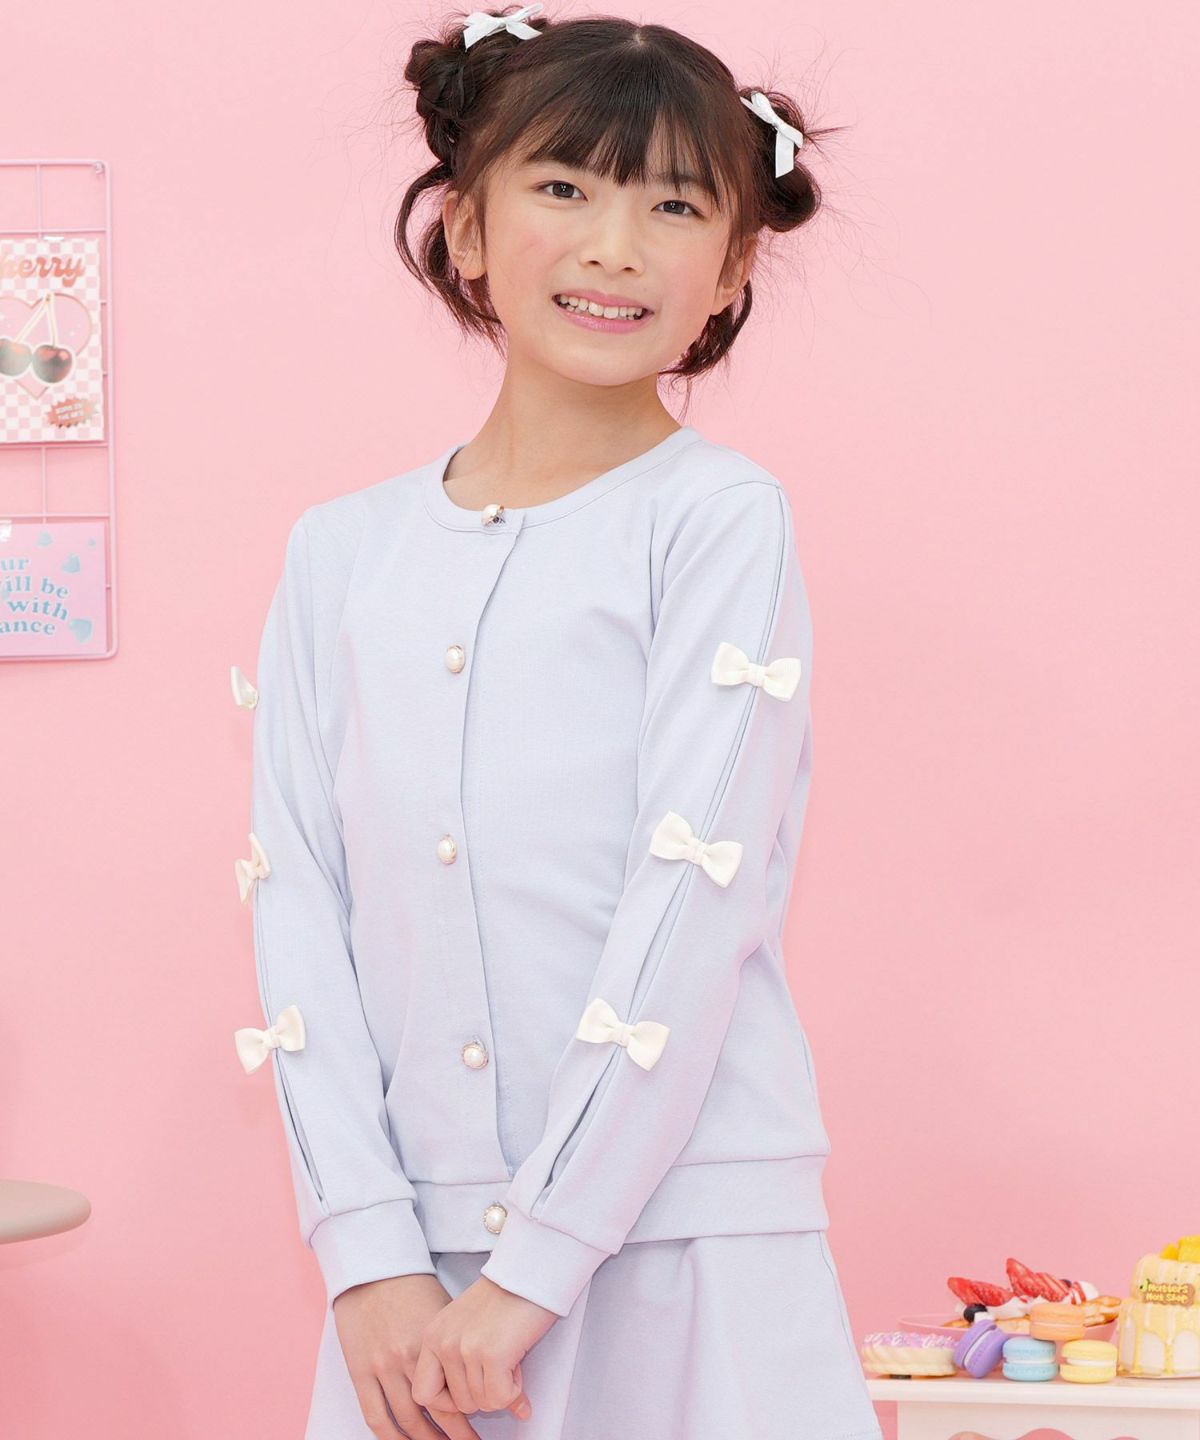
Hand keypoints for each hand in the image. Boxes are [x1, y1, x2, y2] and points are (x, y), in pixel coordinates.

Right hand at [332, 1272, 526, 1437]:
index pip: (459, 1392)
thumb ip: (460, 1343)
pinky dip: (391, 1437)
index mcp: (433, 1343)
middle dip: (457, 1435)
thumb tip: (492, 1370)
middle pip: (437, 1412)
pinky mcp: (360, 1372)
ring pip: (408, 1421)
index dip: (476, 1414)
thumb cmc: (414, 1287)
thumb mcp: (444, 1310)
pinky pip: (375, 1417)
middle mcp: (408, 1359)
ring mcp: (381, 1367)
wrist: (373, 1268)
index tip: (492, 1423)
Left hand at [411, 1274, 558, 1420]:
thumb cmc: (503, 1297)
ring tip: (509, 1359)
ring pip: (482, 1403)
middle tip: (499, 1368)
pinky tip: (517, 1367)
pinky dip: (514, 1392)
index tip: (470, 1390)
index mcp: (432, 1336)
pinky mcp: (491, 1354)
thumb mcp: (466, 1327)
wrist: (528, 1271)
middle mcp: (443, 1343)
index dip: (448, 1402)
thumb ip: (460, 1364)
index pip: (423, 1394)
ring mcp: (466, 1349)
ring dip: (502, 1390)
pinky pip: (500, 1398)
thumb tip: (477, 1406)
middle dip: (485, 1394)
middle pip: (459, 1404)